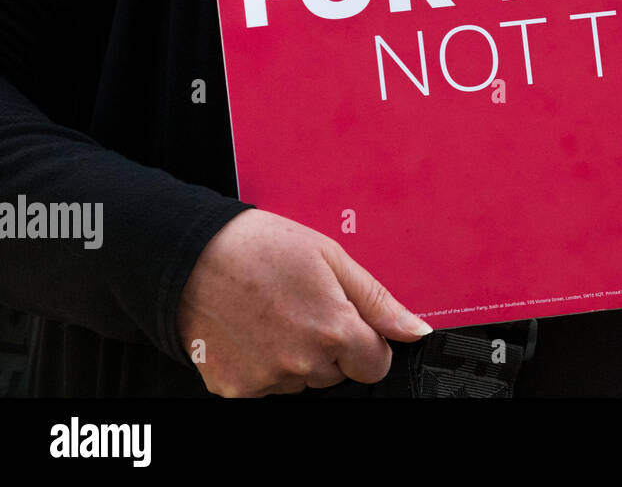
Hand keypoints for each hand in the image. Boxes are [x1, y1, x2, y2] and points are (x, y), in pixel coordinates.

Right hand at [177, 208, 430, 396]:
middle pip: (337, 374)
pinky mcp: (234, 390)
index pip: (376, 365)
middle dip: (330, 347)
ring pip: (302, 381)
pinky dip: (263, 366)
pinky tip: (251, 332)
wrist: (190, 256)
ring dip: (296, 358)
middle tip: (302, 308)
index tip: (349, 322)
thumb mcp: (332, 259)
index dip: (367, 342)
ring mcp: (266, 380)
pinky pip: (266, 387)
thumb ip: (378, 302)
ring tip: (273, 315)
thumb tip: (415, 331)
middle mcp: (302, 363)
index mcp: (334, 330)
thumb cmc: (262, 248)